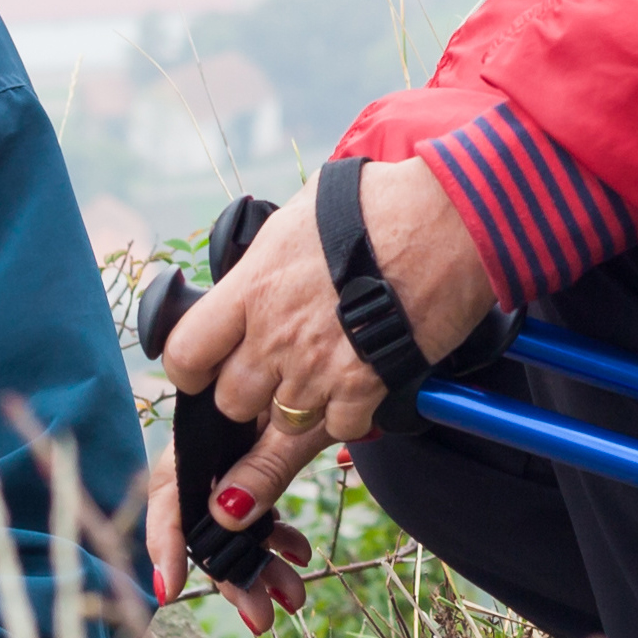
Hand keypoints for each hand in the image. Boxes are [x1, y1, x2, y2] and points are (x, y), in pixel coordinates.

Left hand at [141, 161, 494, 610]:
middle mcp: (275, 335)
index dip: (193, 371)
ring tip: (327, 367)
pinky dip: (346, 415)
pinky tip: (362, 378)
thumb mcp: (295, 223)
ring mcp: (320, 367)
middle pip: (232, 402)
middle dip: (249, 394)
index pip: (185, 356)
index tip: (207, 368)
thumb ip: (260, 269)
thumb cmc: (376, 207)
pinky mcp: (367, 387)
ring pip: (282, 425)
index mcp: (250, 289)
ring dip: (298, 407)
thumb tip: (243, 288)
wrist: (452, 218)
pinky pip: (337, 430)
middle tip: (279, 367)